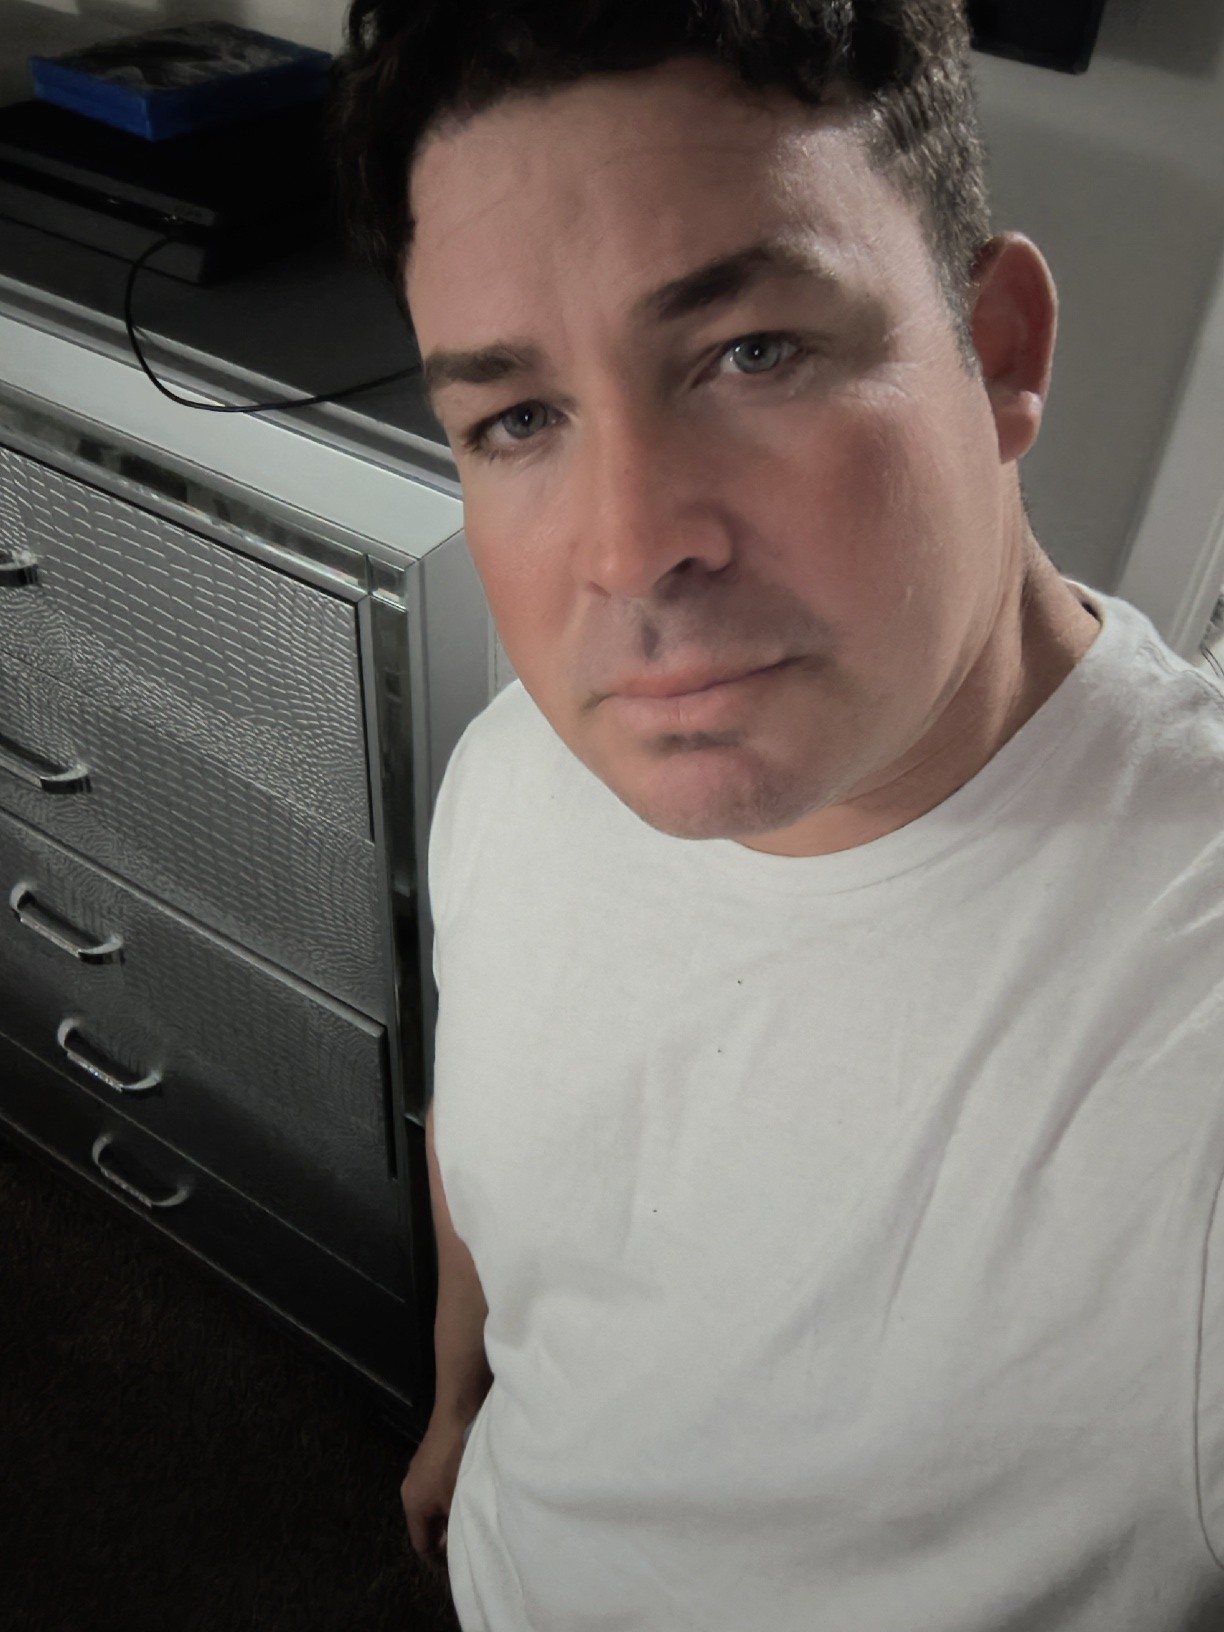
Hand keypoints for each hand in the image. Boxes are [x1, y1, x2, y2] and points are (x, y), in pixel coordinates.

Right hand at [401, 1413, 470, 1558]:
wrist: (460, 1410)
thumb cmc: (459, 1459)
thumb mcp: (461, 1499)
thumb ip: (458, 1524)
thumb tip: (462, 1540)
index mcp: (413, 1505)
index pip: (422, 1544)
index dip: (441, 1555)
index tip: (463, 1553)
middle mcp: (410, 1488)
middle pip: (427, 1523)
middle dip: (447, 1529)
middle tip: (473, 1529)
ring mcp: (419, 1469)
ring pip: (434, 1501)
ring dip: (451, 1506)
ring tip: (474, 1505)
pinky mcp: (431, 1454)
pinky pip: (439, 1483)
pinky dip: (452, 1488)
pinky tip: (471, 1482)